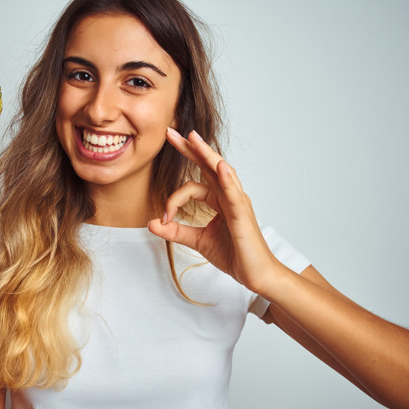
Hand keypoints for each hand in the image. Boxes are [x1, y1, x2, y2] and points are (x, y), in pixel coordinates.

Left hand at [147, 128, 284, 294]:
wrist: (256, 275)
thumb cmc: (234, 255)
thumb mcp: (198, 241)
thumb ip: (176, 231)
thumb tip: (151, 223)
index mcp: (218, 200)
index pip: (192, 187)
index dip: (173, 200)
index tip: (162, 218)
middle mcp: (228, 196)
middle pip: (207, 166)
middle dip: (189, 148)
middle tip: (170, 132)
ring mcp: (237, 202)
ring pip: (221, 172)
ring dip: (206, 154)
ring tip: (193, 138)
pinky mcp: (243, 215)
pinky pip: (234, 194)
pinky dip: (228, 179)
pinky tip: (220, 167)